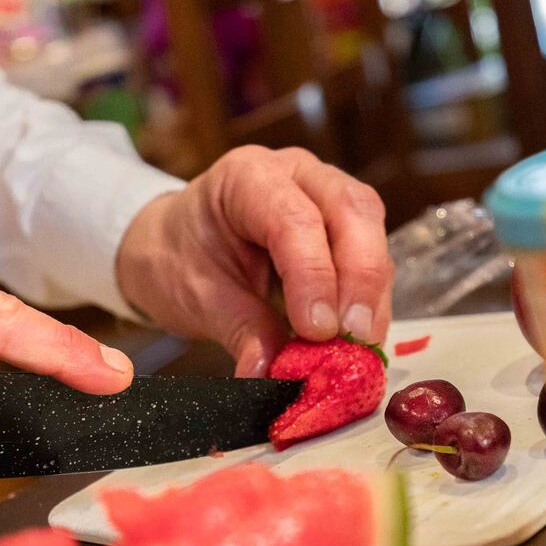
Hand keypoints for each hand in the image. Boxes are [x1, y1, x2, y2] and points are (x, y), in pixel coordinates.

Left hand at [117, 147, 391, 375]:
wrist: (172, 245)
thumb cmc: (179, 257)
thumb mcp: (197, 295)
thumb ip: (239, 330)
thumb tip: (269, 372)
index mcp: (247, 177)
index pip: (294, 219)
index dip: (314, 275)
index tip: (319, 330)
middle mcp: (296, 173)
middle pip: (351, 210)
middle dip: (360, 278)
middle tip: (357, 338)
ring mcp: (325, 192)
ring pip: (370, 229)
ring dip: (372, 292)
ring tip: (362, 345)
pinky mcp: (342, 224)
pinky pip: (370, 254)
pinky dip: (368, 298)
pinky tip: (360, 336)